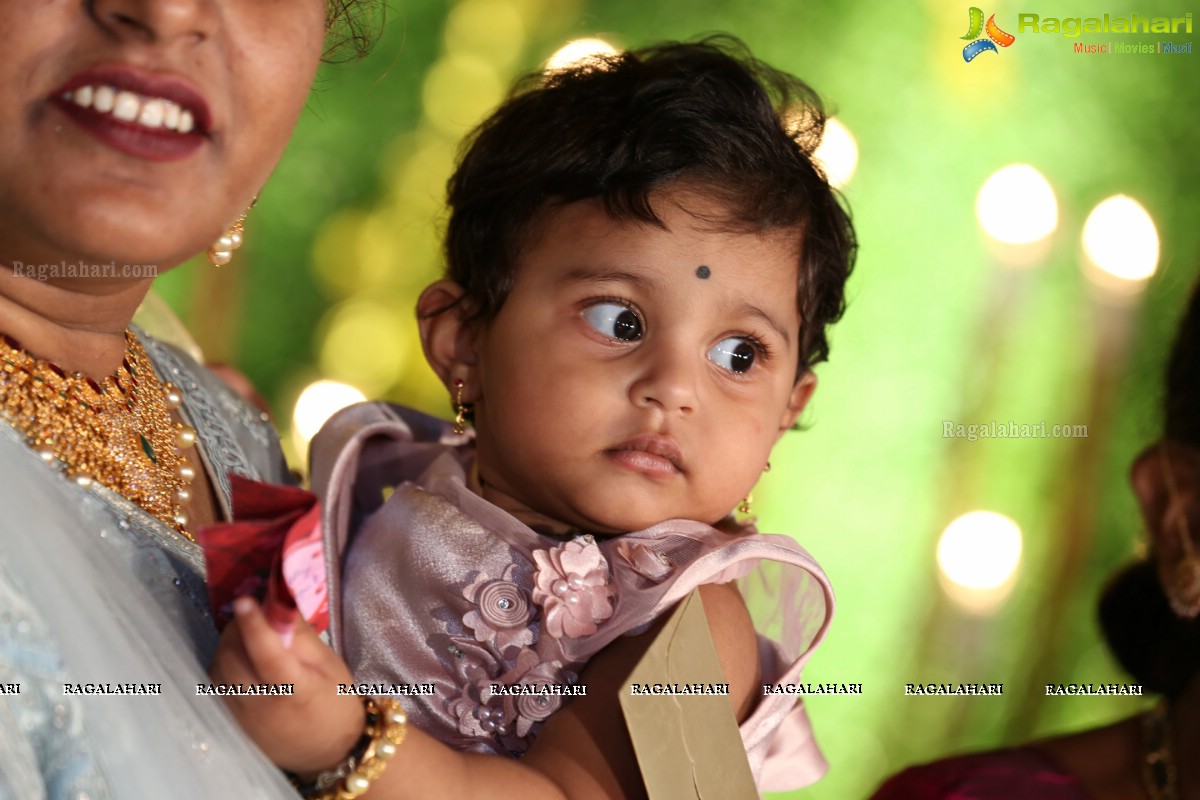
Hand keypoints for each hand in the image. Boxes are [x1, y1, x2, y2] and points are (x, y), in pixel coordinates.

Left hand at [208, 596, 363, 773]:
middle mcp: (262, 705)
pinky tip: (240, 656)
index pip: (268, 655)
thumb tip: (278, 602)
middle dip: (237, 628)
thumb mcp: (330, 665)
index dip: (254, 626)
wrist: (325, 752)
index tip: (245, 600)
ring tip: (246, 633)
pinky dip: (224, 661)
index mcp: (296, 691)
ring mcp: (241, 716)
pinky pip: (217, 682)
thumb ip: (301, 636)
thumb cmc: (335, 702)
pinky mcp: (229, 720)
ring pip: (218, 668)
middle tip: (252, 610)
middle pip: (234, 658)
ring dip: (228, 643)